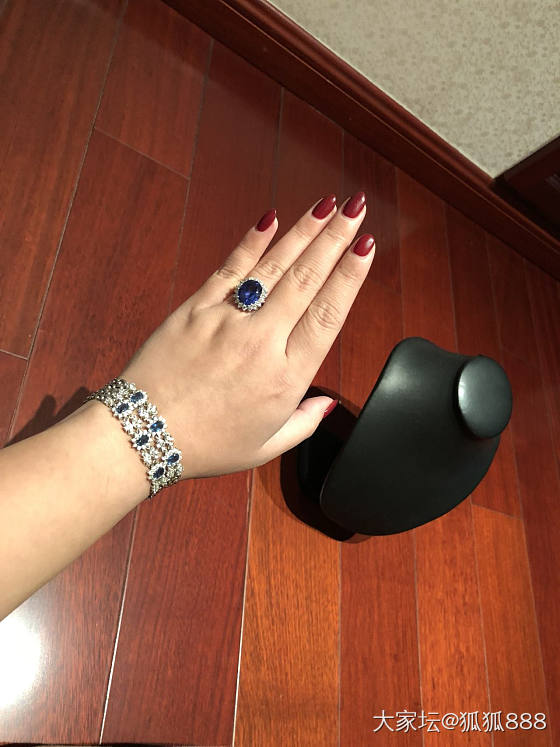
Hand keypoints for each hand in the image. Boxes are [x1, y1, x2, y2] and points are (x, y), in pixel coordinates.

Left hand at [119, 191, 374, 479]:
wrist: (143, 435)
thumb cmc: (207, 445)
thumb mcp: (265, 447)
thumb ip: (303, 422)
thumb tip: (327, 403)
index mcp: (285, 378)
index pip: (327, 315)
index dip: (350, 276)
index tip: (366, 245)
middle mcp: (261, 343)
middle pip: (306, 280)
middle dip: (335, 239)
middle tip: (355, 208)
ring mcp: (226, 321)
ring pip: (272, 268)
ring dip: (302, 233)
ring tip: (326, 206)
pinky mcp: (195, 309)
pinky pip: (229, 269)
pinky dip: (251, 243)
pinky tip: (270, 219)